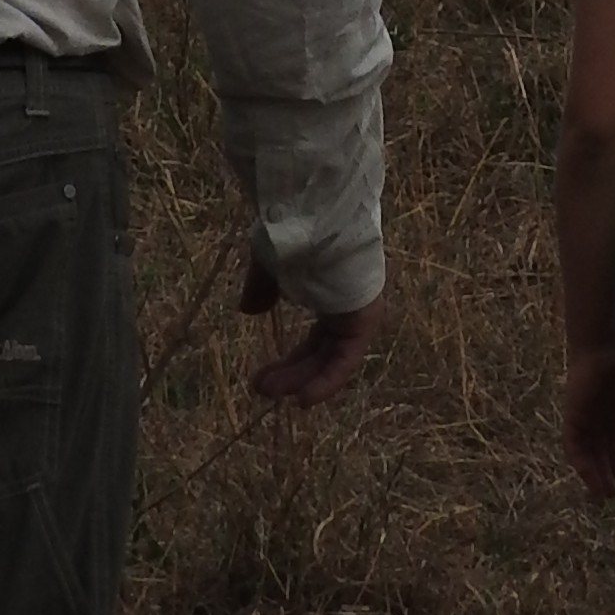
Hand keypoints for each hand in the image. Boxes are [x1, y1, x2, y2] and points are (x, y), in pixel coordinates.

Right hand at [242, 248, 388, 408]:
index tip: (266, 378)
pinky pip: (346, 357)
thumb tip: (249, 310)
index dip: (294, 360)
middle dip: (293, 372)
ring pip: (332, 356)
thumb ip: (263, 288)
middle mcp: (346, 303)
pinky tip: (304, 398)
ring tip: (274, 396)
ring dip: (304, 378)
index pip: (318, 336)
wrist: (314, 216)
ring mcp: (357, 310)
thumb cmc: (291, 233)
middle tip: (261, 389)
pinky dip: (328, 379)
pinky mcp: (365, 316)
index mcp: (329, 289)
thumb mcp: (269, 263)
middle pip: (321, 348)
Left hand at [561, 337, 614, 498]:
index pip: (610, 442)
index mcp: (611, 410)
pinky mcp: (573, 413)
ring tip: (602, 492)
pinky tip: (590, 475)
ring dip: (592, 472)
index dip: (613, 460)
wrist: (603, 341)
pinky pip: (573, 443)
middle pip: (597, 451)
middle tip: (609, 495)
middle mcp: (594, 417)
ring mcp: (582, 415)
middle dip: (602, 472)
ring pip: (584, 452)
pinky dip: (581, 460)